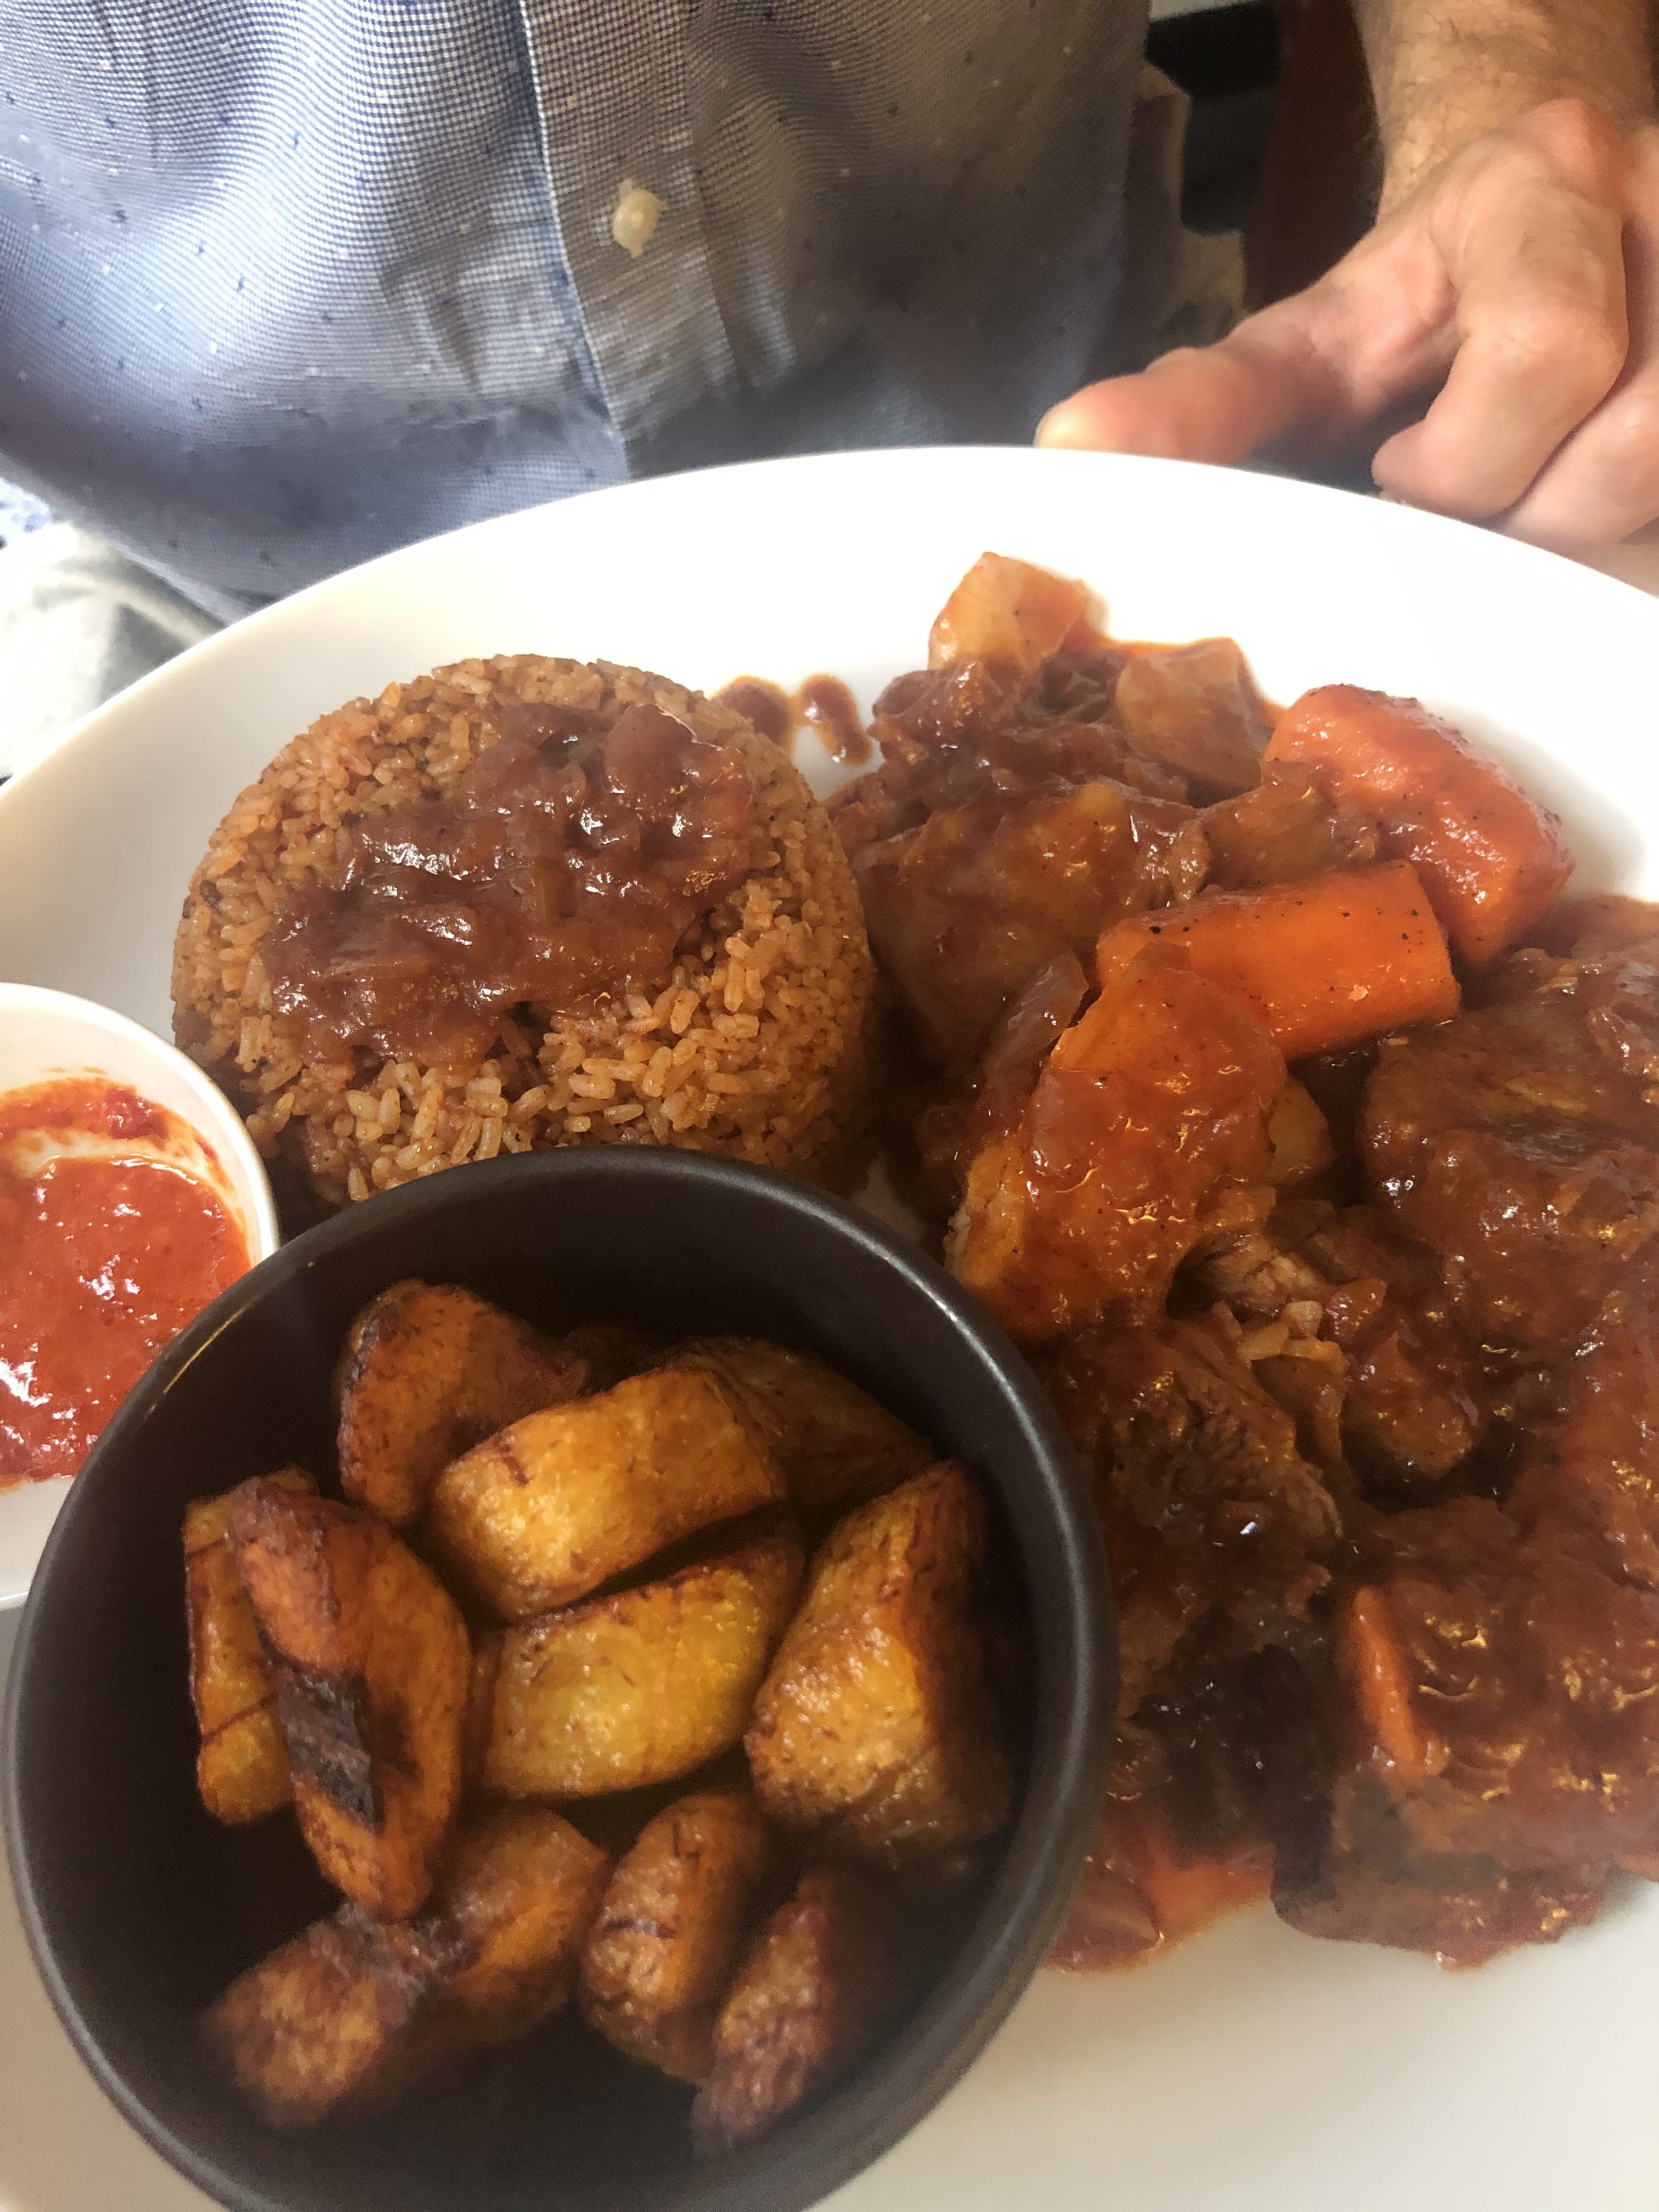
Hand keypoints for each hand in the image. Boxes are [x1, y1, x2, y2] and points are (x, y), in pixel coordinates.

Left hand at [1036, 99, 1658, 554]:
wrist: (1529, 236)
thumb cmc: (1413, 312)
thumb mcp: (1310, 345)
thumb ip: (1205, 400)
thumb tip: (1071, 445)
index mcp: (1536, 184)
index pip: (1545, 348)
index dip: (1467, 461)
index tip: (1403, 474)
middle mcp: (1655, 205)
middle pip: (1627, 433)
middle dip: (1521, 503)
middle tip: (1456, 497)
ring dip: (1577, 520)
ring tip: (1513, 493)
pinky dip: (1628, 521)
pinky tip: (1571, 494)